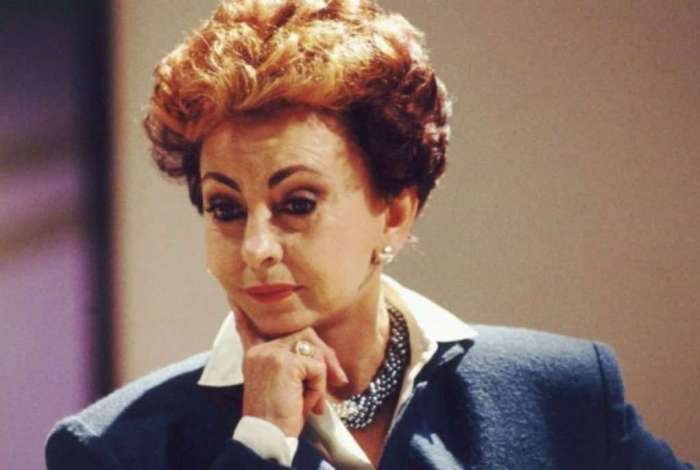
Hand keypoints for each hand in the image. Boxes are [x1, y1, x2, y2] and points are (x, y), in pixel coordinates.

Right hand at [234, 309, 348, 436]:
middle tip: (338, 379)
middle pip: (304, 335)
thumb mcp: (283, 387)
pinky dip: (319, 387)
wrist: (268, 436)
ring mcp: (271, 353)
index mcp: (255, 355)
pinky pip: (317, 366)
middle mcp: (260, 350)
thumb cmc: (278, 418)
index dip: (244, 316)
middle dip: (325, 356)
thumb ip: (293, 367)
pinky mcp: (285, 362)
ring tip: (313, 400)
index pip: (250, 330)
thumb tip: (321, 358)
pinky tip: (308, 403)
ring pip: (314, 349)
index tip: (234, 301)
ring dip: (321, 376)